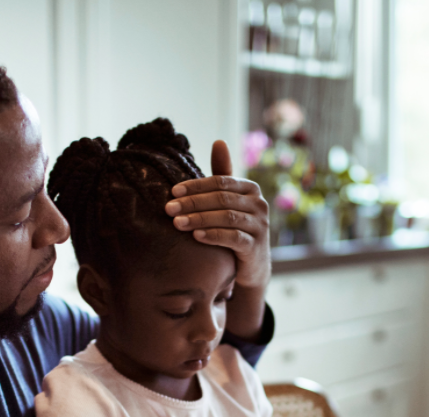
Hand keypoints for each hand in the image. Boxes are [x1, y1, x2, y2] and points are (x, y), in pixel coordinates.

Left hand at [165, 140, 270, 288]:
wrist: (251, 265)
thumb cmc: (236, 228)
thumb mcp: (229, 202)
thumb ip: (222, 175)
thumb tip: (218, 140)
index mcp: (250, 189)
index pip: (220, 182)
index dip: (195, 186)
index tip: (173, 192)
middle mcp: (259, 204)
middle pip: (222, 199)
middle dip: (193, 203)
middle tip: (168, 208)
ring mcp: (260, 225)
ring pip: (226, 217)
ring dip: (199, 219)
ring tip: (177, 223)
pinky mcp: (256, 246)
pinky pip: (233, 237)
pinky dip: (213, 235)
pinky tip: (196, 237)